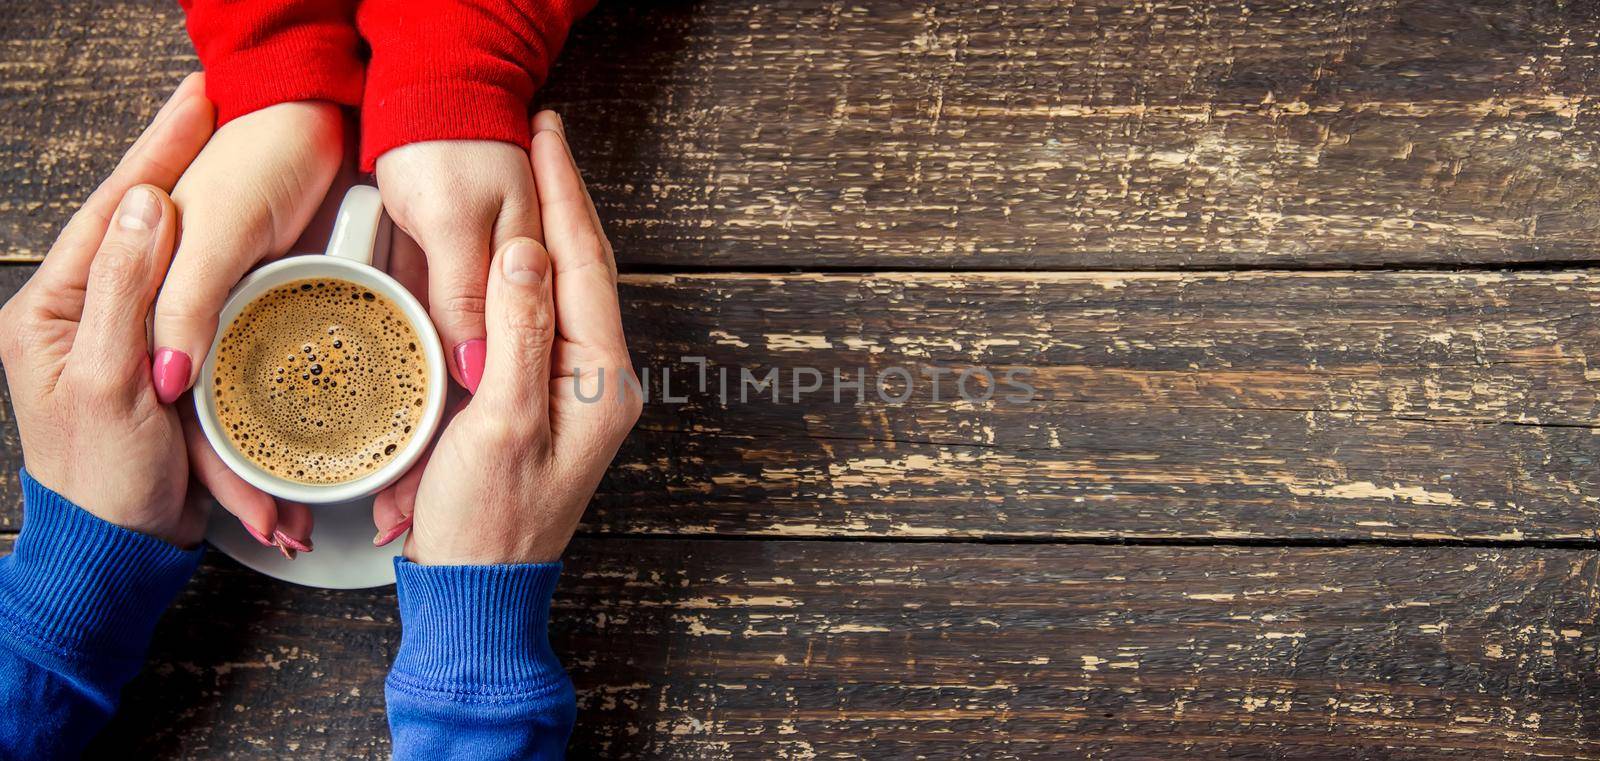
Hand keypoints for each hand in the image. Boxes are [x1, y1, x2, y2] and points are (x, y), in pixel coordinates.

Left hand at [0, 76, 213, 546]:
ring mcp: (123, 332)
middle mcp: (83, 314)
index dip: (155, 155)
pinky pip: (184, 292)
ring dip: (191, 194)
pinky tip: (222, 217)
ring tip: (215, 140)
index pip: (107, 215)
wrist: (124, 550)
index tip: (196, 108)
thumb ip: (124, 290)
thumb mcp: (109, 380)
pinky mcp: (159, 356)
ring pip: (162, 250)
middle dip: (172, 158)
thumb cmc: (103, 481)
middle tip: (208, 105)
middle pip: (135, 220)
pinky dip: (205, 255)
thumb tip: (141, 207)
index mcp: (50, 312)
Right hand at [149, 100, 346, 555]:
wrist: (307, 109)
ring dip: (297, 459)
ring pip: (274, 407)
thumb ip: (185, 301)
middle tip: (291, 531)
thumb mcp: (213, 233)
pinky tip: (364, 449)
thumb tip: (167, 379)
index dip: (219, 466)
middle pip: (230, 421)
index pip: (185, 408)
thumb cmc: (248, 160)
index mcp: (171, 311)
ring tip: (317, 513)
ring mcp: (261, 315)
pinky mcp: (305, 298)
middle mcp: (213, 321)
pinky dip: (342, 408)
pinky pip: (318, 367)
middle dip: (261, 483)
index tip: (258, 517)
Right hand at [374, 112, 639, 563]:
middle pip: (584, 270)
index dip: (562, 196)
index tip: (544, 139)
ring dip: (550, 229)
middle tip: (543, 136)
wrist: (480, 592)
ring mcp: (576, 392)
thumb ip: (518, 333)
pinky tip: (517, 254)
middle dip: (563, 200)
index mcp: (601, 381)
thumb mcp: (501, 421)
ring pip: (567, 291)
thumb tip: (528, 253)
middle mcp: (601, 381)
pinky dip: (530, 274)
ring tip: (535, 174)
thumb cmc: (488, 521)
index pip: (584, 266)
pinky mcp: (546, 402)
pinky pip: (544, 319)